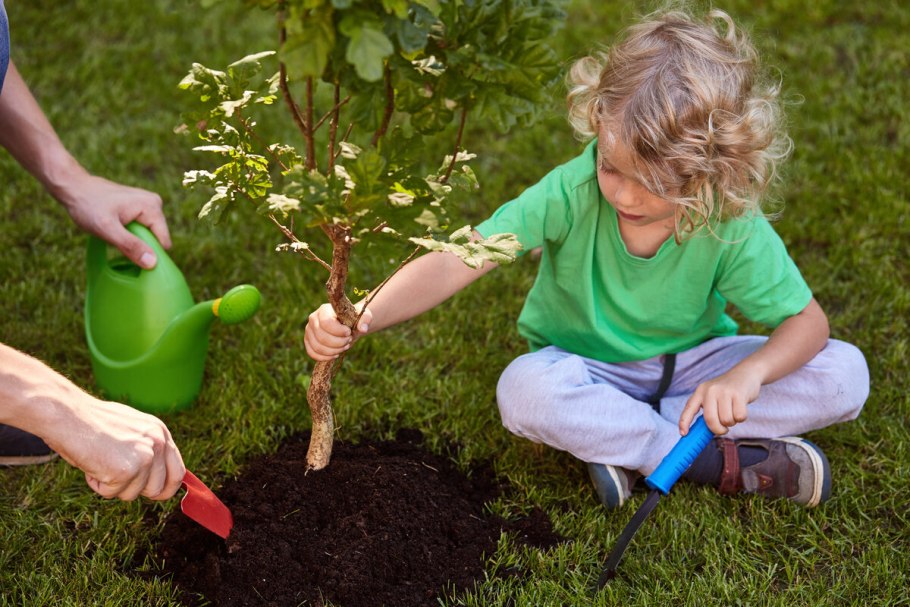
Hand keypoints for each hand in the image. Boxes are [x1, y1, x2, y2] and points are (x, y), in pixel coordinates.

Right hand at [44, 398, 184, 501]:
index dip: (166, 488)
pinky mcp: (126, 470)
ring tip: (99, 461)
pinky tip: (91, 463)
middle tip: (115, 476)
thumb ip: (146, 448)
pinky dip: (97, 484)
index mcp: (160, 432)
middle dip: (136, 490)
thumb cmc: (92, 422)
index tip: (155, 494)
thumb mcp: (130, 430)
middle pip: (158, 489)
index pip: (177, 472)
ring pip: (132, 494)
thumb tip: (154, 477)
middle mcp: (158, 443)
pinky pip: (111, 493)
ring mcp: (144, 457)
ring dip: (113, 485)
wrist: (68, 415)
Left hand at [57, 173, 170, 268]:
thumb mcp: (107, 229)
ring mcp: (148, 204)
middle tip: (116, 240)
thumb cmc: (87, 206)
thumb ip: (130, 245)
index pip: (163, 242)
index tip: (128, 255)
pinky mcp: (141, 207)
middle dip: (139, 246)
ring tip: (114, 232)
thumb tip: (152, 263)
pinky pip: (142, 229)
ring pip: (148, 235)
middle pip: (156, 239)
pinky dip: (130, 234)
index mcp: (153, 207)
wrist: (74, 187)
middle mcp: (155, 203)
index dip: (149, 254)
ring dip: (133, 240)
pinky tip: (115, 228)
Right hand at [304, 303, 372, 360]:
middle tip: (348, 341)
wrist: (348, 326)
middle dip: (338, 343)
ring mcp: (309, 331)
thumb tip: (363, 329)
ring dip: (333, 351)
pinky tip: (335, 355)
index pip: (326, 322)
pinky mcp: (308, 341)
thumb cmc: (354, 319)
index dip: (338, 331)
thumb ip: (365, 320)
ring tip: (344, 347)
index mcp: (324, 309)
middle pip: (321, 336)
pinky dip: (324, 357)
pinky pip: (312, 353)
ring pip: (317, 346)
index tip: (348, 333)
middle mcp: (313, 318)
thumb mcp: (363, 316)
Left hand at [678, 367, 760, 435]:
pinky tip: (741, 408)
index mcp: (700, 391)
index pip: (689, 408)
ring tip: (733, 412)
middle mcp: (710, 390)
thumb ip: (707, 411)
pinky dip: (741, 418)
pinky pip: (739, 417)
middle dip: (718, 430)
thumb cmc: (728, 391)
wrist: (746, 373)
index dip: (684, 422)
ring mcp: (724, 391)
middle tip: (724, 429)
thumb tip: (703, 434)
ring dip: (732, 422)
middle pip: (710, 420)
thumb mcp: (713, 396)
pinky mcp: (738, 394)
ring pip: (726, 420)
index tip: (683, 433)